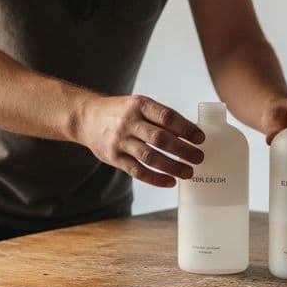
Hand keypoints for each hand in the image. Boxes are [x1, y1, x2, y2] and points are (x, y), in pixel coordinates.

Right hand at [74, 94, 205, 187]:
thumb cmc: (120, 112)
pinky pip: (137, 170)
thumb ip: (160, 118)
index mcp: (139, 105)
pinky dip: (155, 178)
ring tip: (188, 172)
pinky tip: (169, 181)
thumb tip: (190, 133)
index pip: (167, 117)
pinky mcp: (113, 157)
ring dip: (172, 167)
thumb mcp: (138, 105)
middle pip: (160, 139)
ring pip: (150, 157)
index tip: (200, 138)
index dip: (186, 128)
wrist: (86, 118)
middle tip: (199, 158)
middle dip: (183, 150)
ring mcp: (119, 140)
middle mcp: (129, 122)